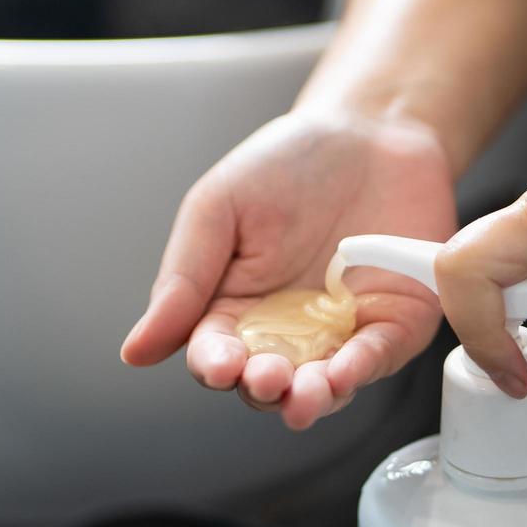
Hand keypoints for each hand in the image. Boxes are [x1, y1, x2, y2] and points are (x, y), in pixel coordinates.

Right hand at [121, 111, 456, 428]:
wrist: (371, 128)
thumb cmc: (288, 162)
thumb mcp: (218, 206)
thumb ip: (182, 279)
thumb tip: (134, 350)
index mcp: (233, 304)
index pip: (215, 352)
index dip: (215, 366)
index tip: (220, 365)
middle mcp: (285, 329)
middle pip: (266, 382)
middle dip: (265, 389)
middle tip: (269, 377)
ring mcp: (339, 331)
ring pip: (321, 386)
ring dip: (312, 398)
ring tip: (307, 394)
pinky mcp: (392, 323)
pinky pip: (378, 357)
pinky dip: (363, 369)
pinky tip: (347, 369)